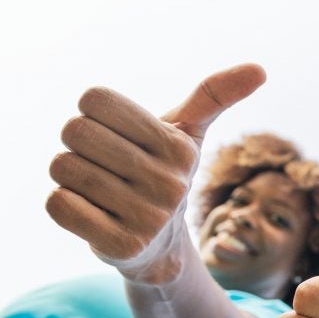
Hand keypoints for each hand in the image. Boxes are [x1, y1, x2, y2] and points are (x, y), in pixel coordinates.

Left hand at [46, 63, 265, 280]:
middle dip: (76, 146)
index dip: (93, 115)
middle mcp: (169, 184)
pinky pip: (59, 204)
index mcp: (179, 147)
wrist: (159, 248)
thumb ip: (214, 95)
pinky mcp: (120, 245)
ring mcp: (147, 217)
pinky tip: (91, 213)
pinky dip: (64, 204)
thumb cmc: (163, 175)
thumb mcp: (189, 133)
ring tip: (98, 191)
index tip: (114, 136)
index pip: (95, 99)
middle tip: (103, 165)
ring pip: (63, 167)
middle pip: (74, 131)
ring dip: (69, 177)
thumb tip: (260, 69)